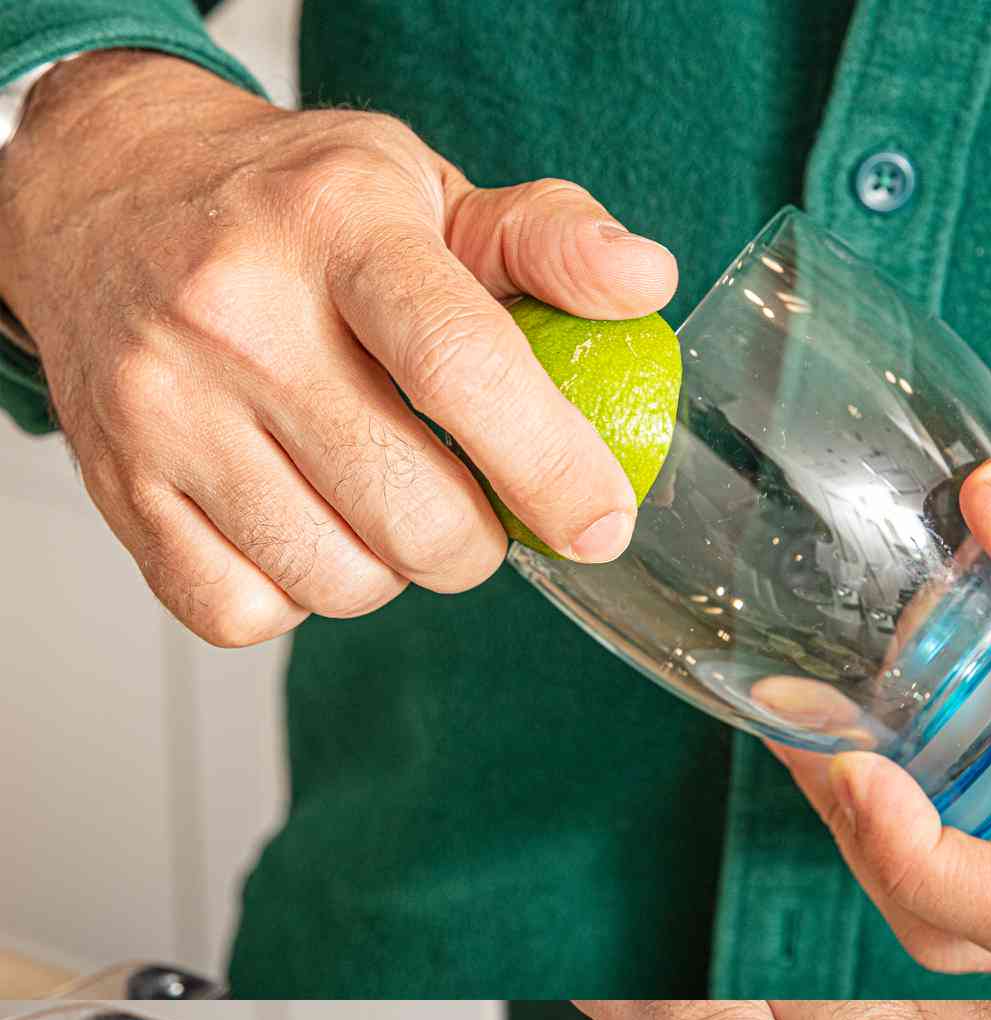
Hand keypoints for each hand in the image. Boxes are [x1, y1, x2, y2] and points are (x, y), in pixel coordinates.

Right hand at [0, 51, 675, 644]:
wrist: (102, 192)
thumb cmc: (294, 212)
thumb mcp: (423, 190)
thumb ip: (546, 240)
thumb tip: (644, 282)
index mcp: (338, 223)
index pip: (463, 368)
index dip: (552, 468)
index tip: (600, 523)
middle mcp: (237, 312)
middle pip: (418, 519)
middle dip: (476, 539)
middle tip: (466, 495)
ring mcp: (167, 407)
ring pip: (342, 583)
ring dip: (386, 569)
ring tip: (369, 495)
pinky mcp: (121, 488)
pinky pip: (246, 615)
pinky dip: (291, 597)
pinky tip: (293, 521)